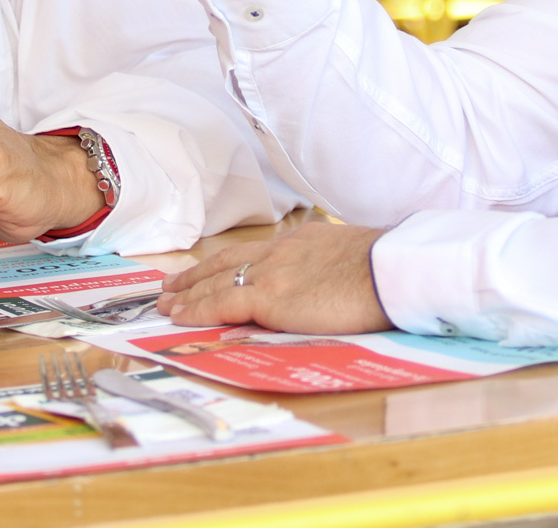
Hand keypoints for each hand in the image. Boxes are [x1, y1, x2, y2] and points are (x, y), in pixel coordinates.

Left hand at [159, 221, 391, 332]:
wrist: (391, 271)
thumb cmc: (387, 269)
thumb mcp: (355, 255)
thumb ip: (334, 264)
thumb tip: (337, 277)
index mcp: (302, 240)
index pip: (255, 252)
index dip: (228, 261)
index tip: (211, 269)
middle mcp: (280, 252)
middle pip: (226, 260)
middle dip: (197, 274)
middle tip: (172, 284)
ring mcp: (272, 274)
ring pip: (216, 280)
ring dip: (188, 293)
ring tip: (166, 302)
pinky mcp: (269, 298)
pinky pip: (221, 304)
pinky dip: (197, 309)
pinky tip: (181, 317)